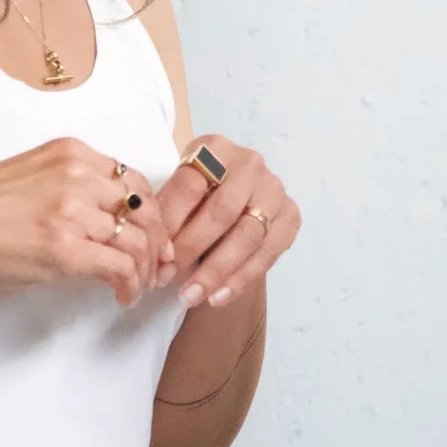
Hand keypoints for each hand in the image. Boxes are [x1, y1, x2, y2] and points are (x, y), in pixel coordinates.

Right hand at [0, 137, 174, 306]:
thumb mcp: (30, 178)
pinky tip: (120, 296)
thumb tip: (110, 218)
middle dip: (159, 243)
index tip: (153, 238)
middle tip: (157, 269)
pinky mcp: (65, 248)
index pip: (134, 179)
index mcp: (70, 153)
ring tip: (135, 288)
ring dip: (145, 271)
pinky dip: (130, 285)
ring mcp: (72, 211)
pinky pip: (121, 267)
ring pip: (140, 241)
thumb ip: (70, 186)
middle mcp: (77, 175)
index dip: (152, 214)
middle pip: (146, 210)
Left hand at [151, 134, 298, 308]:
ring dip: (217, 271)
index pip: (189, 186)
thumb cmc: (196, 197)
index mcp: (214, 148)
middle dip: (193, 249)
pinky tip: (218, 297)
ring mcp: (274, 189)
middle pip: (222, 211)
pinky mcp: (291, 216)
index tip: (155, 256)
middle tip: (168, 279)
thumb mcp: (177, 194)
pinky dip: (241, 279)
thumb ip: (167, 218)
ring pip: (247, 236)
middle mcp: (250, 164)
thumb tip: (161, 261)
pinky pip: (268, 253)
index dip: (170, 223)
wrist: (235, 198)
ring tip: (191, 296)